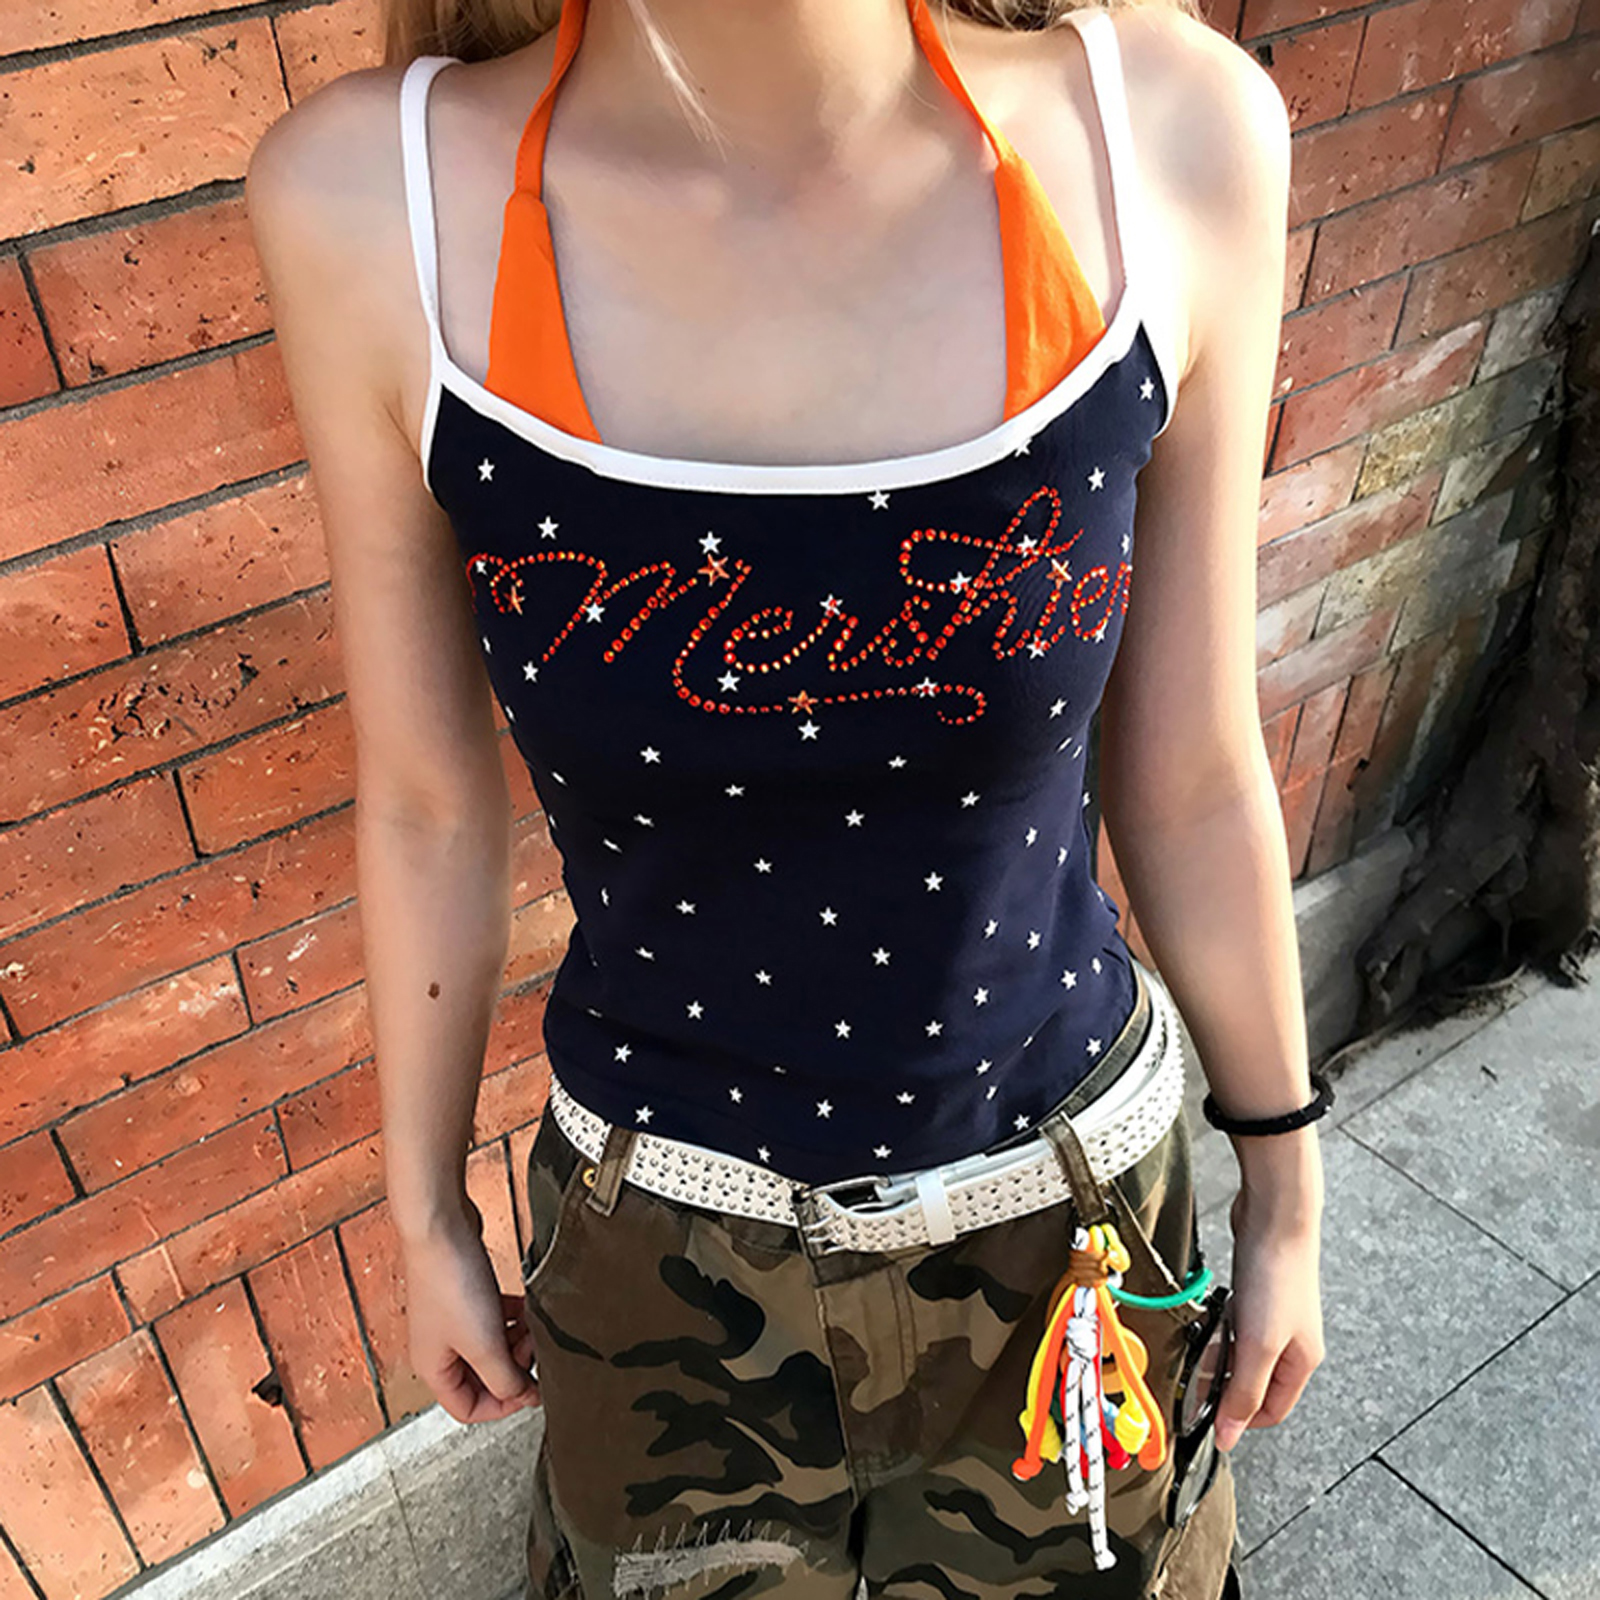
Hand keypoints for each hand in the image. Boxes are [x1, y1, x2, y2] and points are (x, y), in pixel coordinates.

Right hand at [400, 1197, 540, 1424]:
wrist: (440, 1225)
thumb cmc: (451, 1283)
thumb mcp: (484, 1344)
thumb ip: (505, 1379)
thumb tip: (525, 1398)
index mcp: (433, 1368)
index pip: (467, 1408)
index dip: (501, 1406)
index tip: (530, 1389)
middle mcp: (438, 1347)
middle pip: (482, 1377)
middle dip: (512, 1367)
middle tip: (532, 1349)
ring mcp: (451, 1319)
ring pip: (491, 1346)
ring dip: (515, 1341)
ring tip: (532, 1326)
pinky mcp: (464, 1293)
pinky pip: (493, 1318)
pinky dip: (512, 1317)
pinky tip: (526, 1306)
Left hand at [1213, 1180, 1324, 1451]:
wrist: (1276, 1215)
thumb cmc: (1276, 1277)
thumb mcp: (1259, 1345)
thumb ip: (1244, 1392)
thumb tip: (1229, 1438)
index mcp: (1302, 1362)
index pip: (1272, 1411)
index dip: (1241, 1421)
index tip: (1207, 1422)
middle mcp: (1291, 1341)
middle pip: (1255, 1381)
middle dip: (1224, 1384)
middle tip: (1194, 1380)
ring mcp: (1274, 1314)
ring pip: (1241, 1350)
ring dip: (1219, 1352)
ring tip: (1200, 1345)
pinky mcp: (1257, 1290)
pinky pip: (1234, 1321)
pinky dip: (1219, 1325)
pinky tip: (1207, 1317)